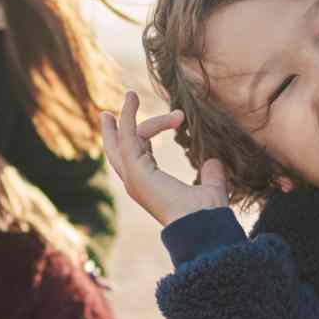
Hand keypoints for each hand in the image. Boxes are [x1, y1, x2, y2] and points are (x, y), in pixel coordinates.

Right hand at [99, 90, 228, 226]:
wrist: (202, 224)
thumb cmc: (206, 213)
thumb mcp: (211, 188)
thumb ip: (211, 174)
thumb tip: (213, 162)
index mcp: (149, 185)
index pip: (141, 152)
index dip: (154, 130)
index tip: (179, 118)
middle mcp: (136, 182)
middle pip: (116, 151)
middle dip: (112, 132)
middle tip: (106, 114)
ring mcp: (133, 176)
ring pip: (123, 140)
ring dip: (127, 115)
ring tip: (132, 94)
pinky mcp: (135, 169)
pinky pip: (127, 136)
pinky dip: (128, 116)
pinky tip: (132, 99)